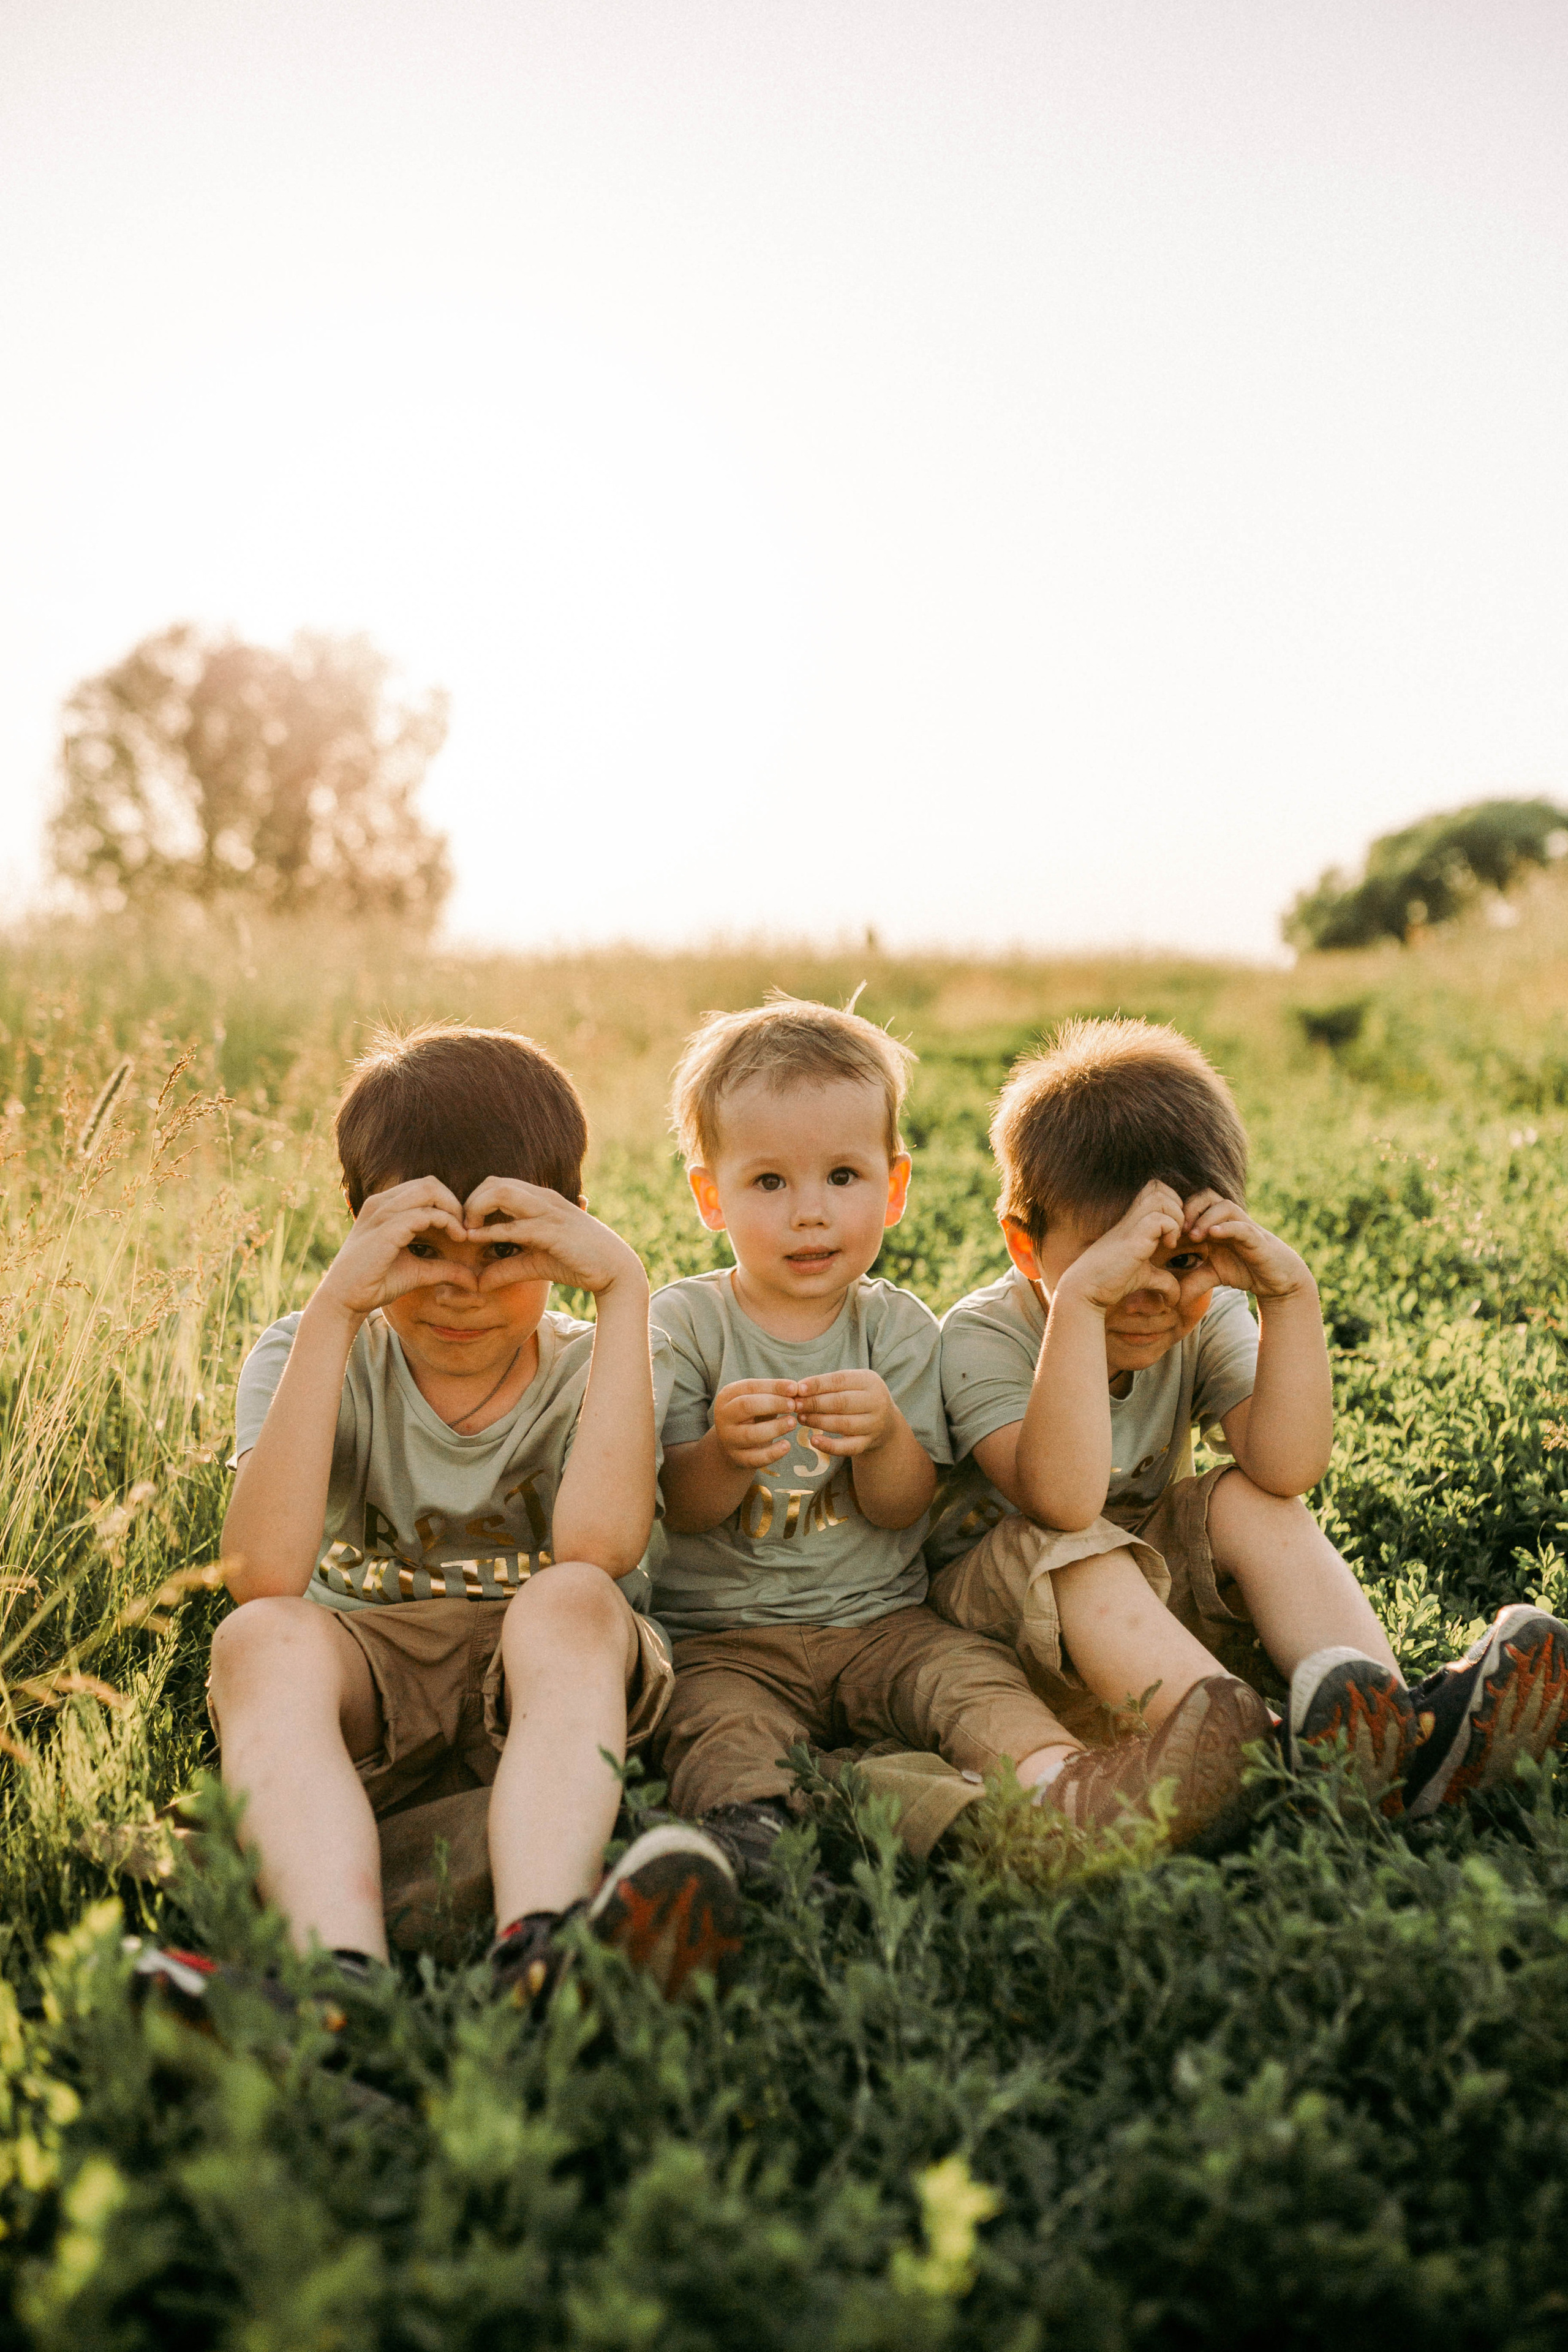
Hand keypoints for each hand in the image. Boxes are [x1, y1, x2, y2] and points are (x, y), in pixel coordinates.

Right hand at [316, 1179, 472, 1320]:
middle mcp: (381, 1203)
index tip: (462, 1228)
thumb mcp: (417, 1271)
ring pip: (429, 1190)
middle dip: (454, 1202)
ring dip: (453, 1210)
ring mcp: (382, 1213)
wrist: (345, 1300)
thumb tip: (473, 1279)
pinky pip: (425, 1213)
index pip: (425, 1188)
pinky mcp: (387, 1228)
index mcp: (384, 1206)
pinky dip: (447, 1222)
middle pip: (430, 1183)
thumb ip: (444, 1268)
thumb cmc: (376, 1283)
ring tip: (463, 1233)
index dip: (448, 1203)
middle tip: (466, 1227)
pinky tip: (457, 1238)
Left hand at [462, 1179, 648, 1299]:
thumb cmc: (575, 1261)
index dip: (473, 1202)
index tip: (465, 1228)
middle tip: (461, 1230)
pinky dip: (491, 1232)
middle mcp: (542, 1198)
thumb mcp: (533, 1264)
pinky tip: (477, 1242)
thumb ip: (505, 1268)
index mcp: (538, 1199)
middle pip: (492, 1182)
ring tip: (468, 1233)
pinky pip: (516, 1225)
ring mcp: (548, 1211)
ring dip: (476, 1209)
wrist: (614, 1269)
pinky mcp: (553, 1230)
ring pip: (500, 1192)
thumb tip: (477, 1282)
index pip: (495, 1184)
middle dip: (469, 1203)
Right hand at [712, 1379, 798, 1468]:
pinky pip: (755, 1458)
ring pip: (750, 1434)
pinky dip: (773, 1453)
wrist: (735, 1444)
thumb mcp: (759, 1401)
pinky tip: (787, 1445)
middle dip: (773, 1404)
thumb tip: (796, 1389)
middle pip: (746, 1406)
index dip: (773, 1386)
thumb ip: (774, 1394)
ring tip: (793, 1423)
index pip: (749, 1386)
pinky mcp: (737, 1458)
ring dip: (776, 1427)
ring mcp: (728, 1439)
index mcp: (727, 1396)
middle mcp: (723, 1416)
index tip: (794, 1388)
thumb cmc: (753, 1416)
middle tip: (793, 1405)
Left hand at [792, 1370, 898, 1456]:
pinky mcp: (869, 1443)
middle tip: (795, 1405)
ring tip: (800, 1418)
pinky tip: (814, 1441)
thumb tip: (798, 1389)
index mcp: (869, 1381)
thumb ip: (828, 1384)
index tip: (798, 1388)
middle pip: (841, 1402)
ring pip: (843, 1424)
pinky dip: (830, 1446)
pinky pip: (848, 1447)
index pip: (840, 1380)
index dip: (817, 1384)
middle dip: (814, 1404)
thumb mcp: (851, 1383)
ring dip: (818, 1421)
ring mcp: (874, 1424)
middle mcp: (876, 1401)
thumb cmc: (858, 1397)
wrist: (886, 1422)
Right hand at [1056, 1180, 1186, 1314]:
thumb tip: (1176, 1297)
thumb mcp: (1144, 1277)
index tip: (1175, 1231)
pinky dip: (1170, 1230)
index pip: (1155, 1189)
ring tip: (1171, 1239)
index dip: (1172, 1203)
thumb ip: (1162, 1279)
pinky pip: (1159, 1219)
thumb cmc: (1111, 1282)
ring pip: (1160, 1196)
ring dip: (1175, 1216)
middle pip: (1157, 1185)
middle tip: (1177, 1231)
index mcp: (1134, 1221)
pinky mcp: (1132, 1239)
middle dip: (1176, 1204)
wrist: (1086, 1289)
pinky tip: (1166, 1247)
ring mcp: (1131, 1225)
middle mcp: (1132, 1217)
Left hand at [1180, 1193, 1312, 1301]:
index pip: (1193, 1204)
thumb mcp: (1213, 1275)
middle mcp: (1228, 1221)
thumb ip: (1192, 1281)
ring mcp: (1244, 1227)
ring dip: (1206, 1217)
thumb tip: (1170, 1298)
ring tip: (1195, 1236)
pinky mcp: (1258, 1239)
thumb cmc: (1244, 1270)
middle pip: (1206, 1196)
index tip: (1165, 1233)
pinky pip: (1243, 1227)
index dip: (1177, 1214)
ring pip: (1225, 1206)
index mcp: (1214, 1224)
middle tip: (1178, 1231)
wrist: (1277, 1280)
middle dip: (1189, 1208)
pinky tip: (1214, 1235)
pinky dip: (1228, 1228)